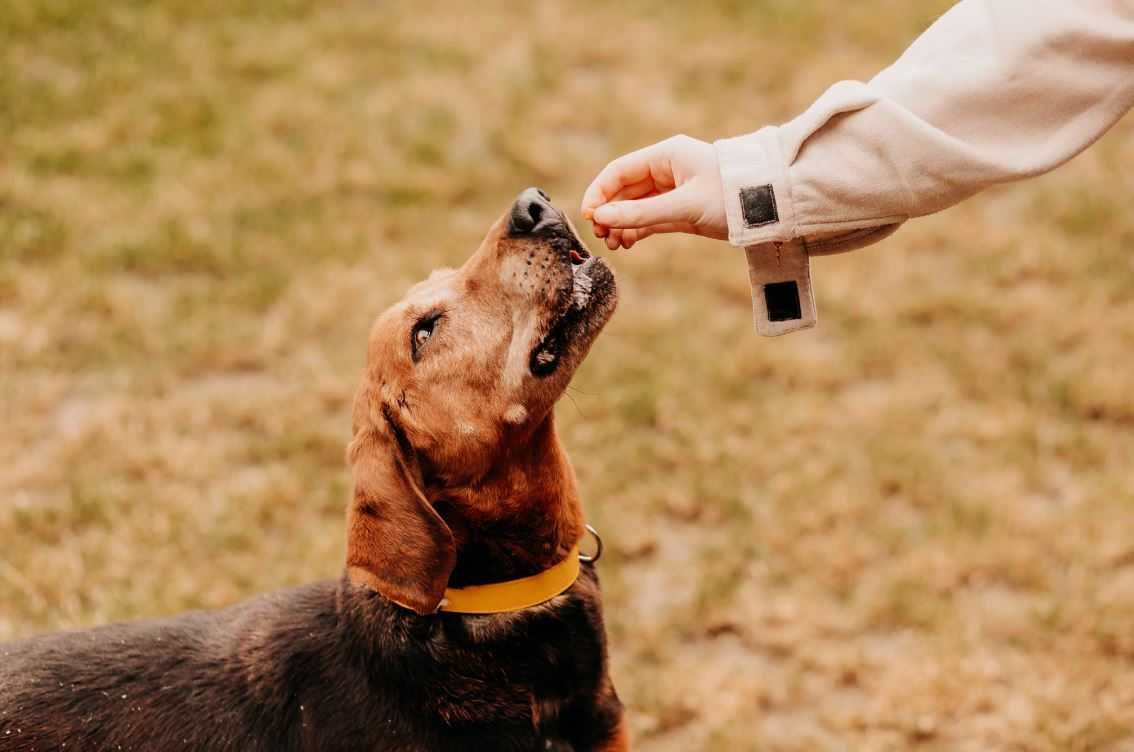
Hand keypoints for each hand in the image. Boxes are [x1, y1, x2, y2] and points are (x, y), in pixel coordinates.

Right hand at [580, 135, 727, 249]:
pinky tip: (626, 243)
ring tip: (613, 244)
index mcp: (666, 155)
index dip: (599, 192)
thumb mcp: (684, 206)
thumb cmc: (730, 196)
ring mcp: (672, 191)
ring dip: (620, 224)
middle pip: (623, 190)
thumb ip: (641, 213)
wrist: (770, 209)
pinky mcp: (680, 210)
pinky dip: (635, 230)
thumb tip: (602, 217)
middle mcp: (666, 170)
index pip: (619, 171)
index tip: (588, 216)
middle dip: (609, 212)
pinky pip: (648, 219)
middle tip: (600, 236)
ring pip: (634, 207)